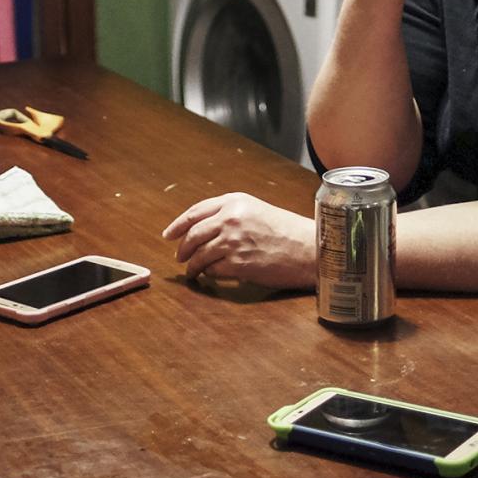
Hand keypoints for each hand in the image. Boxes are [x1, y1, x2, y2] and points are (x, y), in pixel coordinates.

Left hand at [162, 193, 315, 287]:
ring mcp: (233, 242)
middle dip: (182, 248)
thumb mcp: (256, 210)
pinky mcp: (238, 264)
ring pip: (198, 255)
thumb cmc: (286, 231)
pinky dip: (208, 274)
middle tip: (179, 256)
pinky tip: (210, 276)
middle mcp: (231, 219)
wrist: (309, 249)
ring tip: (191, 271)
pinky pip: (212, 271)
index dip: (178, 225)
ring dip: (191, 265)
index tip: (168, 235)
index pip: (195, 212)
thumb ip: (230, 213)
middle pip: (192, 235)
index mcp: (234, 201)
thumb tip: (202, 228)